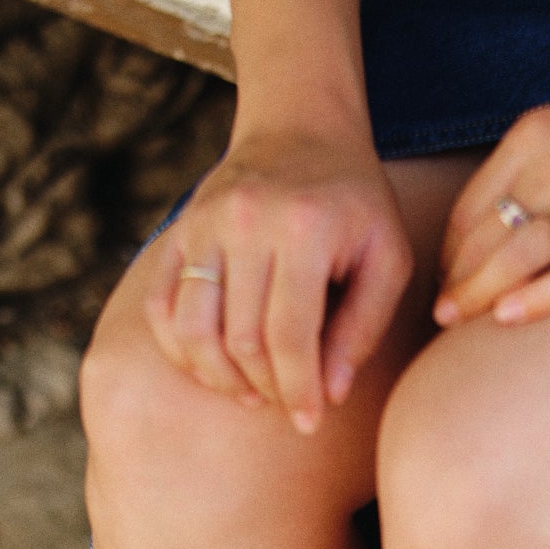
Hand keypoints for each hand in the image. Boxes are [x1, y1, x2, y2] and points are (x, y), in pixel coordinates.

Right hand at [143, 125, 413, 432]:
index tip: (310, 421)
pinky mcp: (176, 230)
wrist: (301, 127)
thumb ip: (365, 327)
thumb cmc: (357, 204)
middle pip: (241, 341)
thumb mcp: (388, 258)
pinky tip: (216, 367)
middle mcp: (245, 223)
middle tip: (291, 402)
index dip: (299, 391)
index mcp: (304, 229)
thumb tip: (330, 394)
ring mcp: (202, 224)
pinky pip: (161, 308)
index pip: (289, 336)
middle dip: (268, 388)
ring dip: (221, 379)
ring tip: (254, 393)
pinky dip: (182, 351)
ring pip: (193, 331)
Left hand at [434, 71, 549, 328]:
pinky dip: (538, 298)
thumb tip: (502, 210)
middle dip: (457, 279)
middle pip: (489, 234)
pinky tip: (509, 320)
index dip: (453, 249)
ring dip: (482, 295)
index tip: (446, 279)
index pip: (474, 202)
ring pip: (521, 256)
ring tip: (459, 326)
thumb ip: (539, 158)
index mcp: (541, 133)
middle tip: (442, 316)